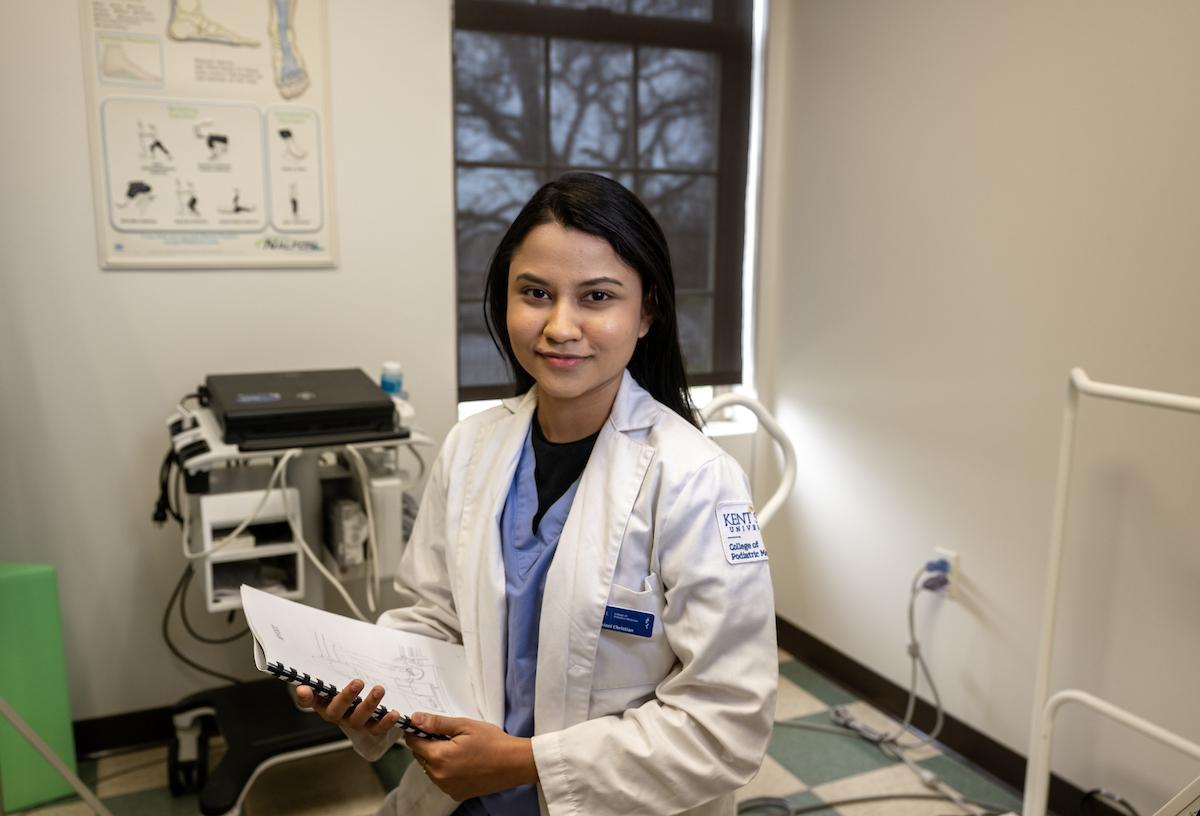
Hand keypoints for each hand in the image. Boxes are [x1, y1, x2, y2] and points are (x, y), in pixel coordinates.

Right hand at [295, 679, 402, 736]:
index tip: (303, 689)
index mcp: (323, 701)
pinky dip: (385, 722)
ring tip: (379, 690)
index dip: (305, 698)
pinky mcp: (370, 727)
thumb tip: (319, 666)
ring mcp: (353, 721)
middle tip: (357, 682)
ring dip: (369, 705)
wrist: (369, 700)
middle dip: (346, 697)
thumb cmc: (350, 686)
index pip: (308, 701)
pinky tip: (394, 714)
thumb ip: (332, 672)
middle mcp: (336, 714)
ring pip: (358, 719)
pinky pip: (377, 728)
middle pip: (336, 710)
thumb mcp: (339, 676)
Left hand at [404, 713, 537, 800]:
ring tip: (458, 749)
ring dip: (437, 758)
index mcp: (440, 757)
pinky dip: (446, 770)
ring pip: (430, 769)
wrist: (514, 764)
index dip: (418, 731)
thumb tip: (415, 719)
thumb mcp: (465, 726)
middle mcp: (440, 776)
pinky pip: (441, 779)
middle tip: (449, 736)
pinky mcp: (456, 794)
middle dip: (428, 744)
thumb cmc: (493, 743)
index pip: (414, 742)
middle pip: (420, 756)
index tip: (427, 726)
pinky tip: (462, 762)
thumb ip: (437, 723)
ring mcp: (447, 787)